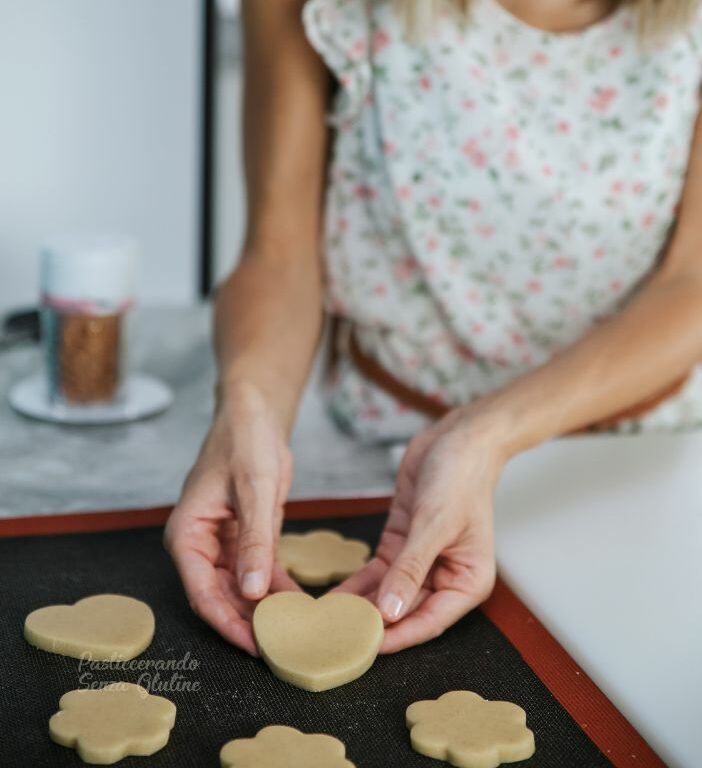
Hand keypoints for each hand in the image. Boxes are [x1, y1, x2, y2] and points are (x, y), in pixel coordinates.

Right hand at [163, 381, 299, 654]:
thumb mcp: (254, 489)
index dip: (228, 622)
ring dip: (263, 609)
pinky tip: (297, 602)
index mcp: (186, 535)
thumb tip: (253, 591)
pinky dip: (275, 587)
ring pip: (240, 589)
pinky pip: (257, 571)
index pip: (202, 592)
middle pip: (220, 597)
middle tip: (280, 647)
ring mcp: (221, 544)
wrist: (254, 415)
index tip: (254, 647)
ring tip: (293, 631)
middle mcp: (199, 545)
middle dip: (247, 622)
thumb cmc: (244, 442)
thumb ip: (254, 540)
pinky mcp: (243, 538)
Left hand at [336, 407, 506, 652]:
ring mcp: (420, 562)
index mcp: (466, 581)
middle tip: (335, 638)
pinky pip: (377, 573)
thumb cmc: (462, 478)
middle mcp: (445, 577)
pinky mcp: (401, 545)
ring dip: (361, 607)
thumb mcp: (436, 525)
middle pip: (405, 612)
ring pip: (387, 595)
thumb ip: (411, 569)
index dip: (397, 637)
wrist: (457, 438)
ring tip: (327, 623)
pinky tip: (334, 597)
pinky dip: (358, 584)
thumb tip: (390, 611)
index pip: (428, 620)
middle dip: (373, 624)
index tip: (364, 648)